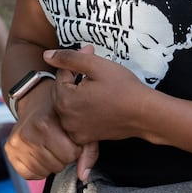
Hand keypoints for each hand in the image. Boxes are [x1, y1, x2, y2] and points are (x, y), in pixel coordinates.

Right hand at [5, 82, 93, 180]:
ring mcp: (16, 143)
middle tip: (60, 141)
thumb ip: (88, 149)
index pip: (71, 155)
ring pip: (44, 172)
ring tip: (50, 145)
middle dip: (64, 156)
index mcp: (44, 124)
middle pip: (58, 165)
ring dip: (51, 162)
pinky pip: (29, 174)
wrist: (35, 99)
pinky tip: (41, 154)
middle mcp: (27, 134)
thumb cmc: (59, 111)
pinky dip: (38, 168)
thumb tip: (83, 176)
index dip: (76, 148)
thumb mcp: (77, 122)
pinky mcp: (10, 151)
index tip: (71, 137)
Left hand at [44, 45, 148, 164]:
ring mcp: (76, 131)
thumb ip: (69, 58)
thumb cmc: (123, 87)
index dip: (76, 62)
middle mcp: (66, 119)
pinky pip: (76, 120)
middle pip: (62, 92)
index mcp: (65, 100)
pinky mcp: (86, 138)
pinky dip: (82, 110)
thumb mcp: (96, 66)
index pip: (61, 75)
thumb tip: (46, 55)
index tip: (91, 54)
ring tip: (96, 86)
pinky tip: (97, 103)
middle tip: (94, 69)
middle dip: (74, 78)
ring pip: (68, 106)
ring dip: (77, 94)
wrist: (144, 113)